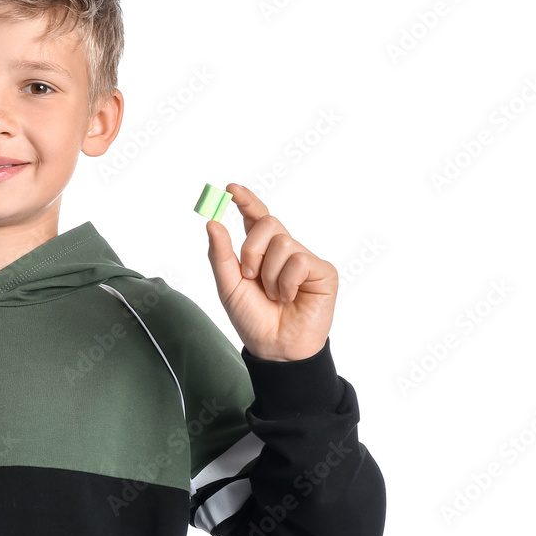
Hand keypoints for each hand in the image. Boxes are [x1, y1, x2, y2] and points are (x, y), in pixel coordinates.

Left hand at [204, 184, 335, 361]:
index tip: (230, 188)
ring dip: (269, 273)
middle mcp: (284, 251)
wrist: (273, 347)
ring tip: (273, 295)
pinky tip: (289, 298)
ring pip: (282, 242)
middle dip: (252, 249)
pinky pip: (300, 260)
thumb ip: (220, 255)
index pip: (255, 217)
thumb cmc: (252, 318)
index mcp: (261, 251)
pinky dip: (286, 281)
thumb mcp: (228, 285)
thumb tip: (212, 222)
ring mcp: (304, 259)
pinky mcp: (322, 271)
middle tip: (249, 276)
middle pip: (268, 223)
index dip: (246, 200)